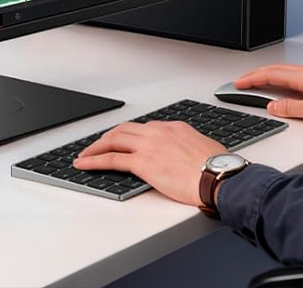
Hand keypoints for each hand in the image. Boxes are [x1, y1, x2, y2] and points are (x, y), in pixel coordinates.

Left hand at [73, 121, 227, 205]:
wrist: (218, 175)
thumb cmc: (217, 166)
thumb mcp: (202, 148)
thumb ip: (187, 147)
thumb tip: (185, 156)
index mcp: (174, 127)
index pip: (144, 128)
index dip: (129, 135)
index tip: (123, 141)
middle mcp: (159, 131)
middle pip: (124, 129)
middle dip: (108, 137)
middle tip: (98, 145)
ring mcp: (148, 145)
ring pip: (113, 140)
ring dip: (96, 146)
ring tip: (85, 154)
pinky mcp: (142, 162)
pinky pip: (111, 159)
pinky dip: (93, 160)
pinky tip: (84, 164)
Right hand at [235, 64, 302, 124]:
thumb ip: (291, 108)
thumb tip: (273, 106)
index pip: (271, 74)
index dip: (252, 78)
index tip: (239, 83)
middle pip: (277, 70)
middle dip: (256, 75)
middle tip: (242, 81)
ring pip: (286, 72)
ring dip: (269, 76)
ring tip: (258, 83)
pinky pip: (296, 75)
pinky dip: (283, 79)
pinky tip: (284, 87)